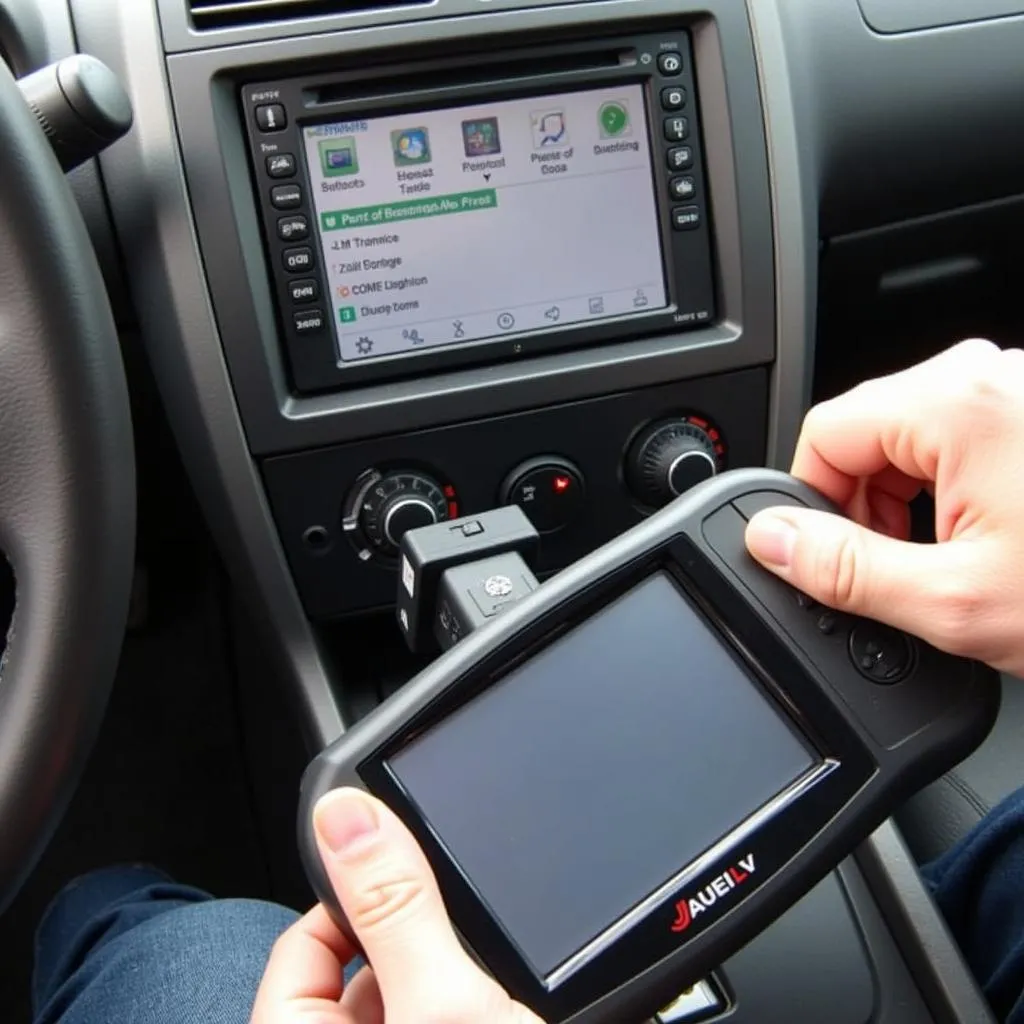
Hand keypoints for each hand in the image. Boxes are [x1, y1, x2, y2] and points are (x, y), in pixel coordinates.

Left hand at [251, 787, 543, 1022]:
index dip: (354, 895)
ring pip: (418, 990)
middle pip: (366, 966)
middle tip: (472, 934)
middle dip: (418, 938)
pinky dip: (480, 998)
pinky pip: (452, 1009)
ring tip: (503, 978)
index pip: (302, 944)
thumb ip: (396, 909)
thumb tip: (348, 813)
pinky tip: (521, 999)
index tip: (406, 859)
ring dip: (457, 969)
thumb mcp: (442, 1004)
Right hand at [744, 338, 1023, 674]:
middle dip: (865, 507)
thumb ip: (845, 569)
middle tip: (899, 574)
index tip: (829, 557)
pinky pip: (963, 439)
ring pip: (915, 438)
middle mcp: (993, 376)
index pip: (825, 431)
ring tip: (956, 565)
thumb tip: (771, 541)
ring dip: (910, 504)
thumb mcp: (958, 600)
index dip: (809, 503)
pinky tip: (991, 541)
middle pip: (869, 432)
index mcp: (959, 402)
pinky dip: (954, 491)